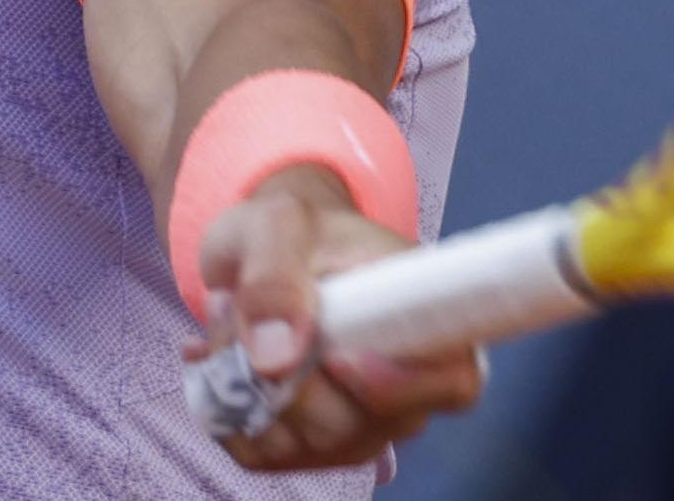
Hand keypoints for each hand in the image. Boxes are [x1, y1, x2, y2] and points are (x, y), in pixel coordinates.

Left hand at [187, 168, 485, 472]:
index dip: (399, 386)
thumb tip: (277, 359)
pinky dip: (223, 402)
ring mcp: (358, 428)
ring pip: (296, 440)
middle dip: (279, 368)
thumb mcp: (277, 224)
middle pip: (351, 424)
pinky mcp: (306, 449)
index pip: (453, 382)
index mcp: (429, 323)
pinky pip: (258, 450)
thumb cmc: (296, 232)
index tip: (337, 357)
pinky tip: (221, 352)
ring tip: (232, 313)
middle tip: (239, 300)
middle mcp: (406, 391)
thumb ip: (276, 278)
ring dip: (241, 379)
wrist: (268, 254)